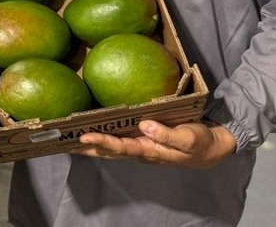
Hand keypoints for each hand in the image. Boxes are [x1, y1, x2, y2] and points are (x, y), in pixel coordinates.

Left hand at [72, 120, 236, 168]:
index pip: (121, 147)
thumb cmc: (199, 143)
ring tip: (70, 140)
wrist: (212, 150)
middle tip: (63, 142)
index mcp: (150, 150)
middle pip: (109, 151)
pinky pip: (119, 141)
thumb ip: (166, 133)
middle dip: (87, 148)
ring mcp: (142, 147)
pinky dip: (104, 139)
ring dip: (91, 146)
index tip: (85, 136)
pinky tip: (94, 133)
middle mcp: (141, 150)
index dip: (102, 142)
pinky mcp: (144, 140)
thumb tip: (144, 124)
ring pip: (111, 148)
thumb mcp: (188, 138)